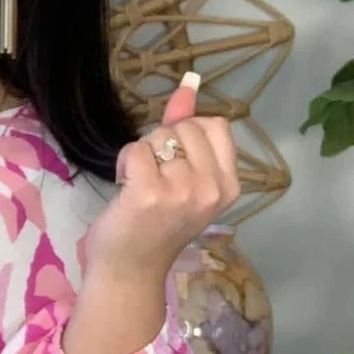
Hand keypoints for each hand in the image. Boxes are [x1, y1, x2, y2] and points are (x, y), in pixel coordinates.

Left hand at [84, 76, 240, 283]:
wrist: (130, 270)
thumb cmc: (155, 225)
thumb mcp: (184, 179)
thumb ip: (187, 130)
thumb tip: (189, 83)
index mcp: (229, 185)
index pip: (217, 126)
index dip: (189, 133)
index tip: (176, 160)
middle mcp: (212, 188)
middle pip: (187, 126)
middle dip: (163, 142)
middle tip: (156, 177)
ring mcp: (183, 191)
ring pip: (158, 137)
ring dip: (142, 154)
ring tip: (140, 185)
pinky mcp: (150, 193)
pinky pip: (135, 150)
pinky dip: (124, 163)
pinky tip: (126, 189)